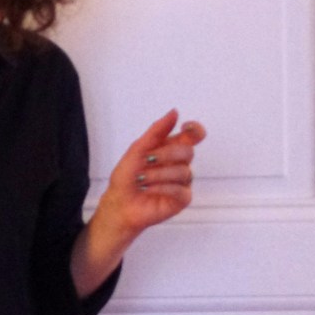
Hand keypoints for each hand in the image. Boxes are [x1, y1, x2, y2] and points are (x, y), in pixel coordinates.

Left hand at [98, 110, 204, 241]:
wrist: (119, 203)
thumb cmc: (127, 176)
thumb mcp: (137, 149)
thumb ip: (157, 131)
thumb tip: (174, 112)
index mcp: (172, 149)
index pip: (194, 136)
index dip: (195, 130)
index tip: (185, 127)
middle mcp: (180, 164)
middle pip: (188, 151)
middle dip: (166, 154)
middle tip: (147, 159)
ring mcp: (183, 182)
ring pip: (183, 172)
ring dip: (158, 174)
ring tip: (140, 180)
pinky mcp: (182, 200)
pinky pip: (180, 190)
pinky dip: (162, 188)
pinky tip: (147, 189)